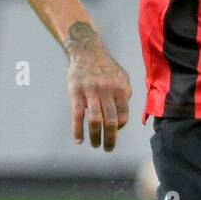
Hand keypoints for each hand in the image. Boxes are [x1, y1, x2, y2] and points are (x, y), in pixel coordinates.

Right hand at [63, 22, 131, 150]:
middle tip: (108, 149)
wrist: (86, 50)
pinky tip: (79, 139)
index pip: (123, 115)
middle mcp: (107, 90)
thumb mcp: (121, 77)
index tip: (114, 131)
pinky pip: (77, 115)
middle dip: (110, 139)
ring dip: (96, 137)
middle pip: (111, 121)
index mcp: (120, 88)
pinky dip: (78, 130)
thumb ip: (124, 95)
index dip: (120, 127)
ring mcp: (91, 91)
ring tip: (96, 145)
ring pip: (95, 120)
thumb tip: (123, 118)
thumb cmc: (105, 67)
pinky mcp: (76, 92)